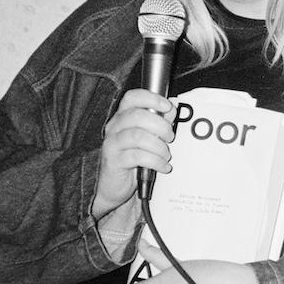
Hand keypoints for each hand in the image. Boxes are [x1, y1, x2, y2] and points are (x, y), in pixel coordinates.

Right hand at [93, 89, 175, 218]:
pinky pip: (137, 156)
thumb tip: (171, 110)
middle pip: (137, 115)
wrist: (113, 186)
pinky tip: (163, 166)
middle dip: (160, 125)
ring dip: (158, 145)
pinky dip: (156, 161)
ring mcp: (112, 143)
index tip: (167, 107)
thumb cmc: (131, 159)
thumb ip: (158, 122)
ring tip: (166, 155)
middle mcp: (114, 127)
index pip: (132, 97)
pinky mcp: (114, 161)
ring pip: (138, 136)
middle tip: (170, 137)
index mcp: (122, 117)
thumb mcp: (147, 138)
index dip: (151, 98)